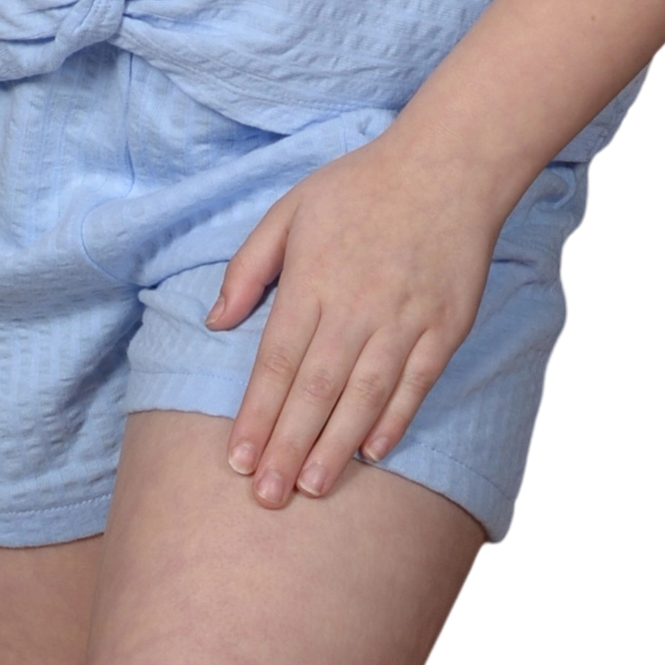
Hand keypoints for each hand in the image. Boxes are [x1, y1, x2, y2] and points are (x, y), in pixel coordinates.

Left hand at [205, 124, 506, 507]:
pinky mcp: (445, 327)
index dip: (256, 415)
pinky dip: (395, 420)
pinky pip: (416, 384)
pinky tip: (373, 452)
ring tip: (311, 487)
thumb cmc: (361, 186)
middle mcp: (356, 308)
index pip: (277, 362)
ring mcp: (404, 320)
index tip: (237, 460)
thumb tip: (216, 321)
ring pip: (364, 396)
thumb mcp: (290, 210)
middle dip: (287, 447)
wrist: (448, 166)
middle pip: (316, 391)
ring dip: (336, 446)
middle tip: (266, 498)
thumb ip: (249, 266)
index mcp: (312, 281)